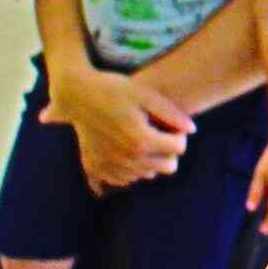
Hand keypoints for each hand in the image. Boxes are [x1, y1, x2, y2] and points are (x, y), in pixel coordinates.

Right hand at [41, 69, 191, 191]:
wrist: (76, 95)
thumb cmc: (113, 89)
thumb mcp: (145, 94)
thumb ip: (171, 113)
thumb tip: (192, 130)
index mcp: (141, 140)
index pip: (178, 148)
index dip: (179, 135)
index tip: (170, 125)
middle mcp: (127, 159)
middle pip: (168, 167)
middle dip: (168, 150)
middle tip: (158, 132)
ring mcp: (111, 167)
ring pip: (148, 174)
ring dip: (150, 159)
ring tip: (139, 137)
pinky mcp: (97, 169)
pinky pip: (126, 179)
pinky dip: (130, 167)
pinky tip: (125, 148)